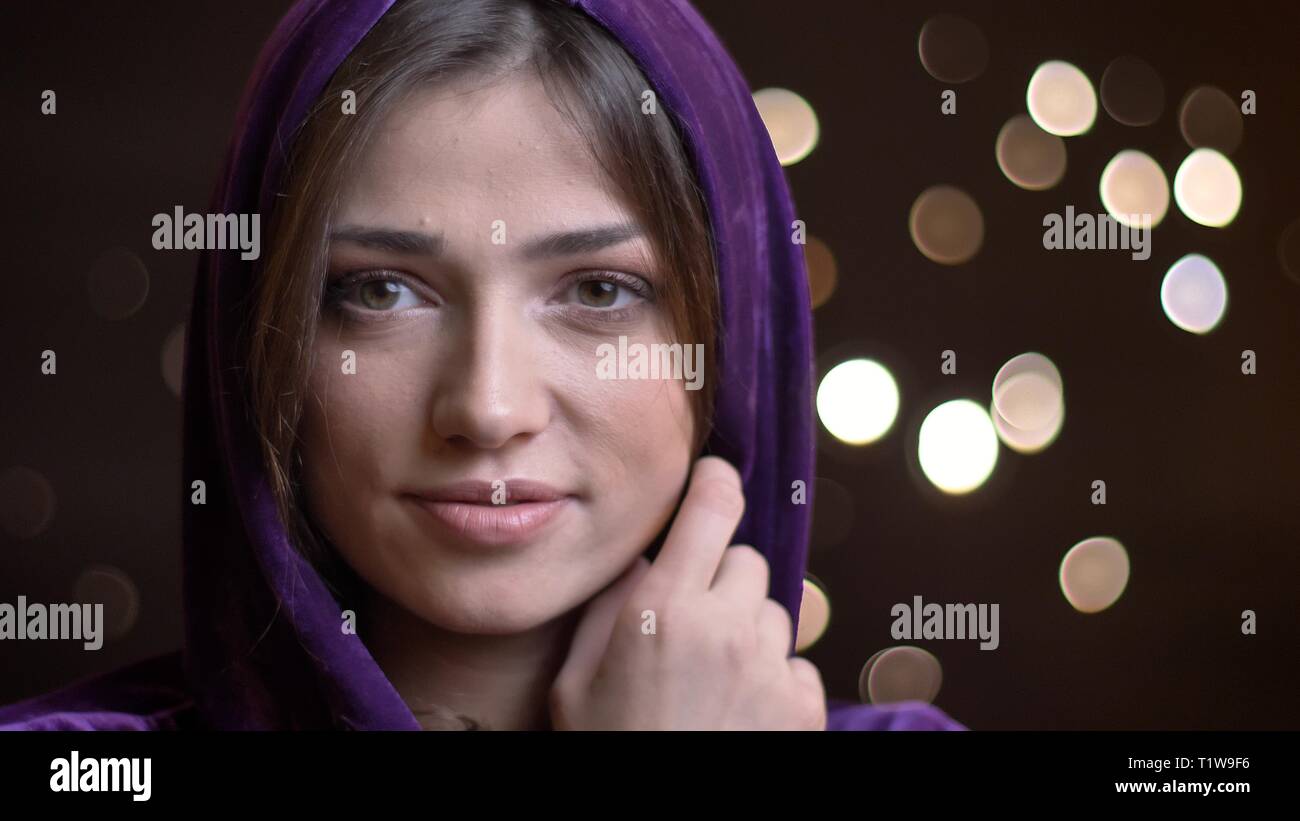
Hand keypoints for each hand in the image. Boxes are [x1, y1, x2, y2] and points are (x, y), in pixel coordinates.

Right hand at [549, 456, 826, 729]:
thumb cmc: (607, 749)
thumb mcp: (577, 680)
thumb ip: (608, 607)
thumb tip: (642, 560)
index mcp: (663, 609)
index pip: (713, 506)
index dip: (717, 481)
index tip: (715, 478)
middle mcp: (726, 627)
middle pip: (746, 559)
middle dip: (722, 577)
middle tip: (692, 618)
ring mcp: (770, 668)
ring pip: (775, 611)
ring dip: (749, 629)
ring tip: (711, 677)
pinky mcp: (803, 707)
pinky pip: (798, 664)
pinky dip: (775, 677)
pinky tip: (739, 708)